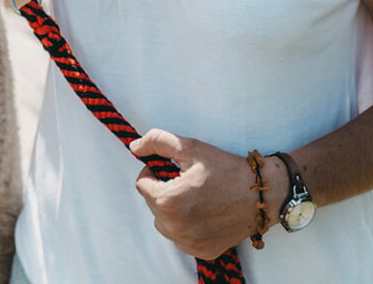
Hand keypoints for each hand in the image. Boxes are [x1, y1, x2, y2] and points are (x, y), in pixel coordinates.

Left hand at [131, 129, 285, 260]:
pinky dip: (186, 225)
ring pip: (164, 223)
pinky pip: (181, 237)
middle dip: (163, 190)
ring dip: (171, 209)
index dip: (153, 171)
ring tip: (194, 196)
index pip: (142, 184)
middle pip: (152, 204)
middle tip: (186, 180)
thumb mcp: (189, 147)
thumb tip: (134, 147)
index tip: (170, 167)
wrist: (261, 194)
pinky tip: (203, 211)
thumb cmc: (225, 169)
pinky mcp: (202, 252)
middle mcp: (175, 229)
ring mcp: (189, 244)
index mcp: (168, 202)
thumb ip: (157, 142)